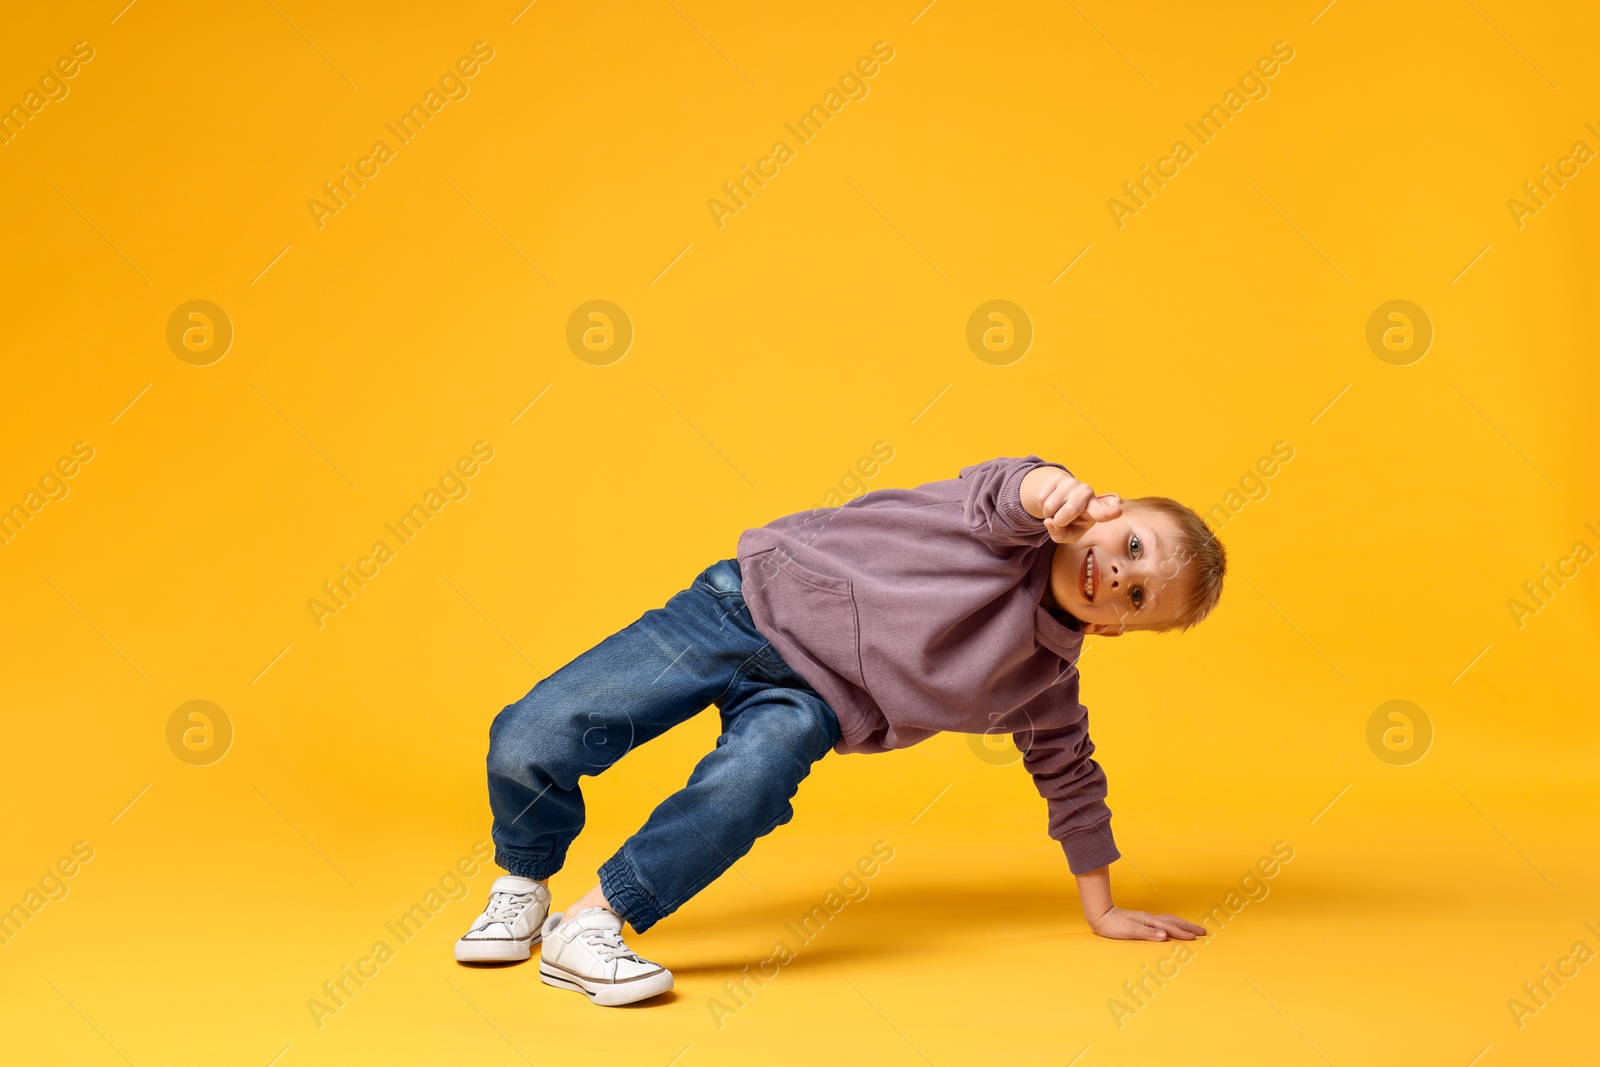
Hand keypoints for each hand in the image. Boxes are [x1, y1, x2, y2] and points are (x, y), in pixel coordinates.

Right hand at [1023, 468, 1122, 543]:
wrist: (1062, 498)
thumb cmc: (1071, 521)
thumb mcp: (1069, 534)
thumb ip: (1061, 535)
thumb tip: (1049, 521)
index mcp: (1095, 509)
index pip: (1103, 513)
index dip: (1109, 512)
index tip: (1117, 511)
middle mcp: (1087, 493)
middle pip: (1068, 512)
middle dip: (1059, 521)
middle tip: (1062, 520)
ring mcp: (1073, 483)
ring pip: (1050, 506)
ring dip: (1048, 514)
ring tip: (1057, 510)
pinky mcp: (1058, 477)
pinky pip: (1041, 498)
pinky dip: (1041, 506)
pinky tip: (1051, 502)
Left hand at [1086, 905, 1207, 941]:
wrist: (1101, 916)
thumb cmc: (1113, 926)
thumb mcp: (1130, 931)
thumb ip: (1148, 933)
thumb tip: (1165, 935)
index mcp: (1149, 921)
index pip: (1170, 927)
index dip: (1183, 933)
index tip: (1196, 938)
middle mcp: (1150, 919)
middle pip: (1174, 921)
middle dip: (1189, 927)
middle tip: (1203, 932)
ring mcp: (1147, 919)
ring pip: (1170, 920)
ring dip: (1183, 924)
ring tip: (1193, 929)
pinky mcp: (1144, 921)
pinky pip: (1164, 922)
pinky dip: (1174, 924)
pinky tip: (1173, 927)